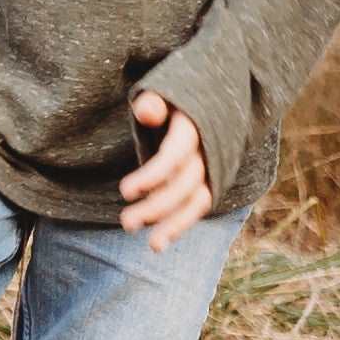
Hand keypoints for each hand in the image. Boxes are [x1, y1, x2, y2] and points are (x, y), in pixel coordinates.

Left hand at [120, 94, 212, 237]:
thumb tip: (146, 112)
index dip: (152, 176)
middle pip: (184, 184)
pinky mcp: (211, 182)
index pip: (175, 156)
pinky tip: (161, 240)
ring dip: (175, 224)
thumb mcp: (166, 93)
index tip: (125, 191)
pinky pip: (199, 207)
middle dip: (157, 206)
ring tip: (153, 246)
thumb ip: (154, 103)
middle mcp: (208, 152)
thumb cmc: (177, 98)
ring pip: (198, 201)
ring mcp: (212, 169)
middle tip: (126, 223)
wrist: (215, 96)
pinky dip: (182, 224)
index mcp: (195, 127)